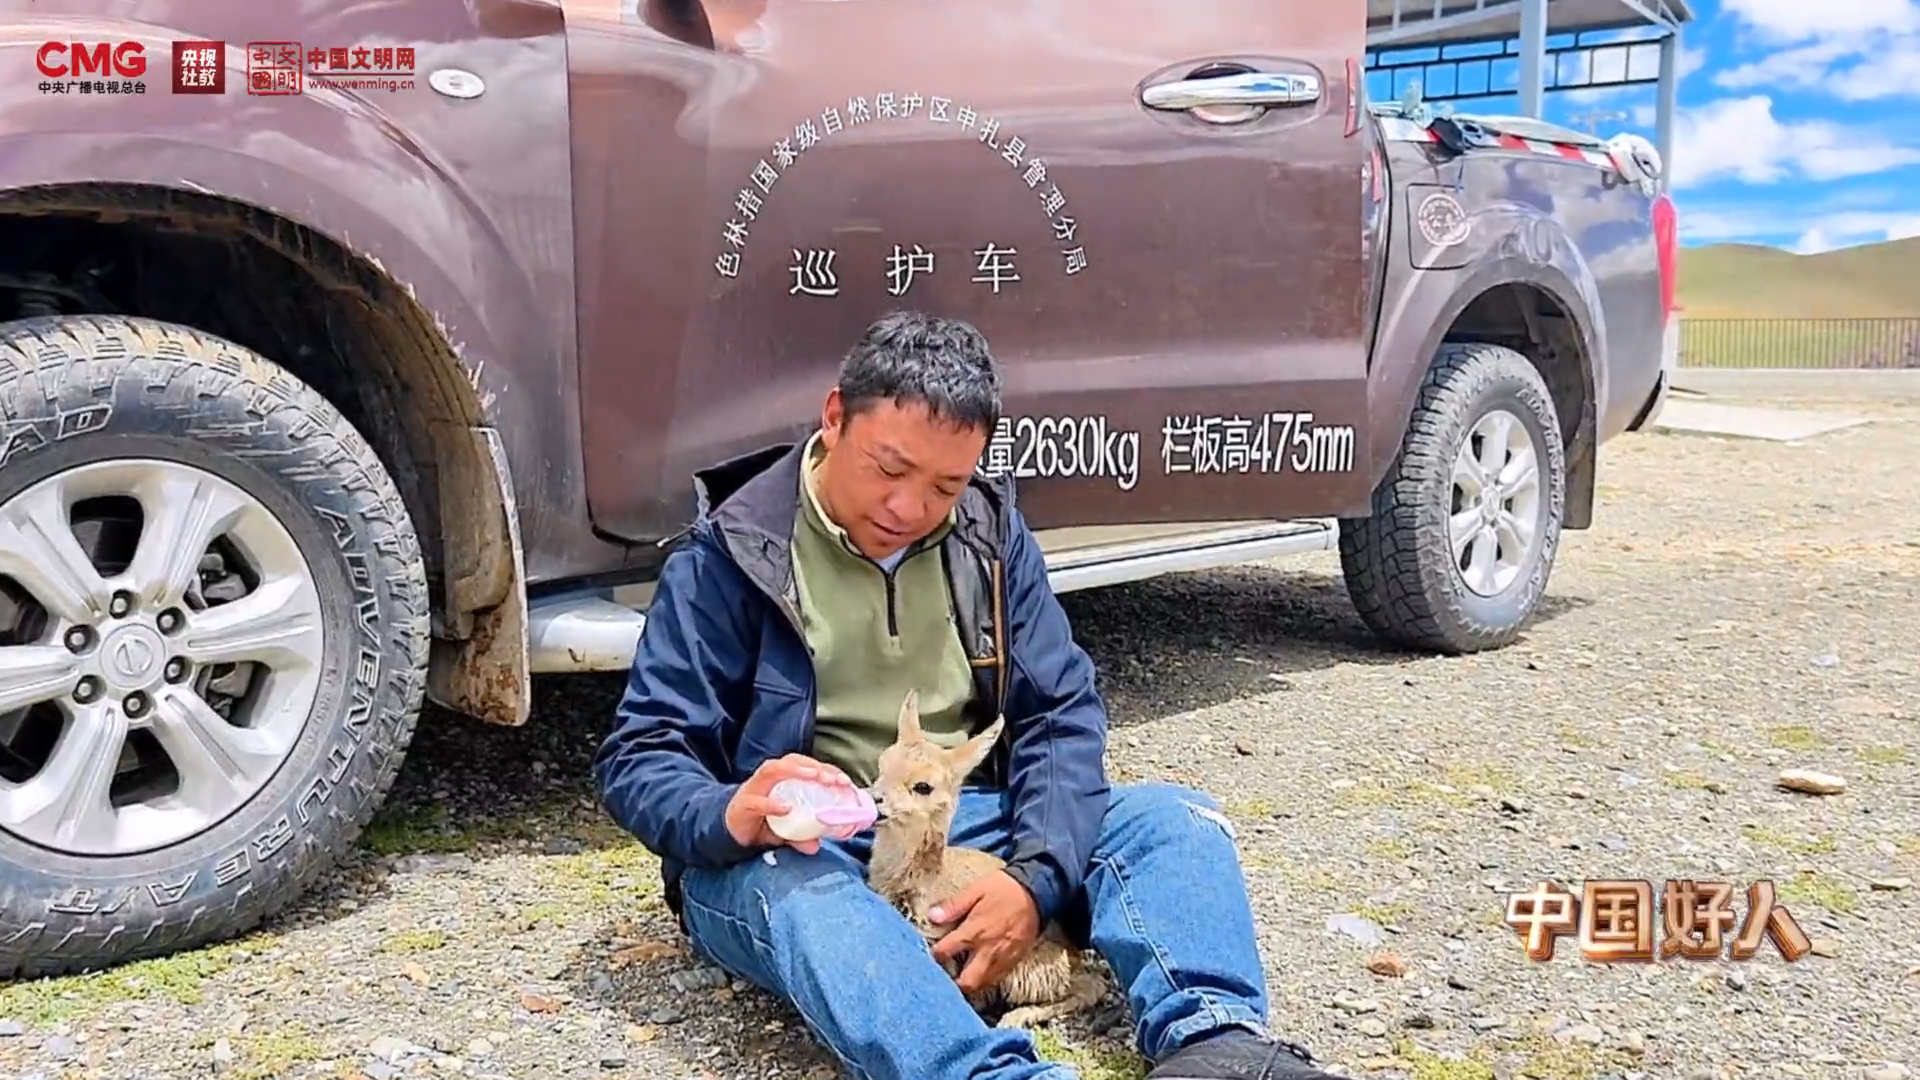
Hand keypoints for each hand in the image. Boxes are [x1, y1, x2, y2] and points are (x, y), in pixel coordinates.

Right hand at [723, 754, 855, 854]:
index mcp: (785, 779)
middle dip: (815, 767)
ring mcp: (755, 787)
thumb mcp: (787, 830)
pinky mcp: (743, 803)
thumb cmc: (762, 822)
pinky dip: (771, 804)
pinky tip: (785, 808)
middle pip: (793, 761)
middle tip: (833, 779)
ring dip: (795, 771)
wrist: (731, 829)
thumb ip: (801, 835)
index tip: (845, 781)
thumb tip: (816, 846)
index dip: (828, 770)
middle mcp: (770, 777)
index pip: (808, 766)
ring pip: (773, 769)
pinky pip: (757, 800)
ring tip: (814, 777)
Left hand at [929, 871, 1041, 995]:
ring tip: (961, 974)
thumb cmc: (1004, 889)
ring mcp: (1003, 958)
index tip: (931, 953)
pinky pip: (998, 979)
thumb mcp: (976, 889)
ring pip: (983, 984)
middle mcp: (988, 950)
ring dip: (970, 982)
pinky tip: (980, 970)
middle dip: (953, 983)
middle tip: (946, 974)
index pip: (945, 952)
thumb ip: (954, 905)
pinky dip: (986, 979)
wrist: (1038, 892)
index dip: (934, 955)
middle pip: (967, 982)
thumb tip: (932, 916)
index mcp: (974, 931)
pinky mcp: (1015, 960)